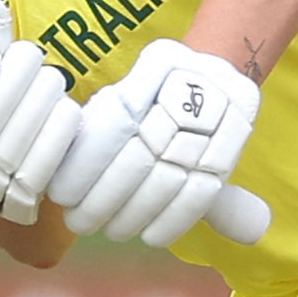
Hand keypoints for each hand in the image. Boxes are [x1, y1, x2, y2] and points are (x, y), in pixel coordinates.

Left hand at [53, 38, 261, 246]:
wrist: (221, 83)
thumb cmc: (156, 97)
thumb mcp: (127, 95)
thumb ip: (97, 126)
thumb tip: (56, 161)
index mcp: (163, 60)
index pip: (115, 120)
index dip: (85, 163)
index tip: (60, 194)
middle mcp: (199, 80)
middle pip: (141, 151)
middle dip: (103, 196)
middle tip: (78, 222)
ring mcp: (226, 113)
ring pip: (170, 176)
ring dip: (134, 213)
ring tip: (110, 232)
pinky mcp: (241, 144)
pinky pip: (204, 193)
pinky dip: (174, 220)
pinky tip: (149, 236)